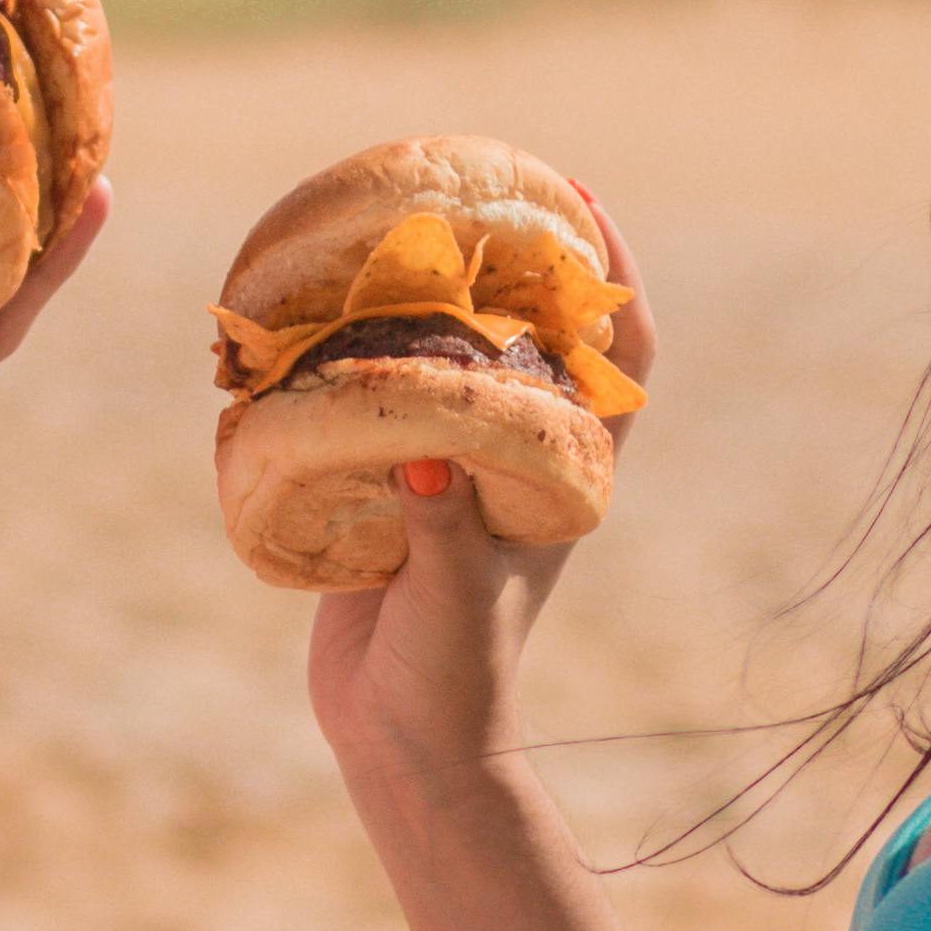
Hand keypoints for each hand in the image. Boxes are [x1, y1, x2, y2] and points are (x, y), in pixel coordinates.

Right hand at [301, 189, 652, 777]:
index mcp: (563, 478)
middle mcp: (515, 462)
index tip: (583, 197)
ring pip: (453, 363)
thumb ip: (445, 525)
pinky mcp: (391, 494)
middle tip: (470, 187)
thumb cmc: (452, 678)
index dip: (612, 273)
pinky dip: (357, 361)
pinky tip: (312, 325)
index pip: (618, 358)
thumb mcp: (455, 598)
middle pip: (534, 337)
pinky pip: (381, 406)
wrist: (400, 744)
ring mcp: (454, 475)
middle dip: (512, 261)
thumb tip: (426, 451)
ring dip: (429, 301)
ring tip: (388, 233)